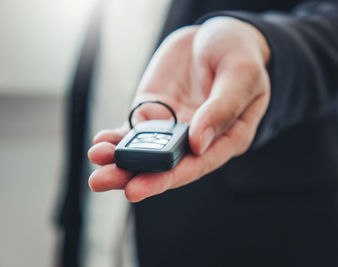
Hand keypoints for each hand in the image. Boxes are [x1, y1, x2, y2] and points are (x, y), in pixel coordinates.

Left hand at [88, 17, 270, 201]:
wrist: (215, 35)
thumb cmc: (239, 53)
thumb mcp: (241, 74)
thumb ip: (224, 107)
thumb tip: (198, 143)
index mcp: (228, 137)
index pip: (198, 164)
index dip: (170, 176)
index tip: (141, 185)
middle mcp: (198, 138)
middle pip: (167, 164)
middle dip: (135, 174)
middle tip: (104, 182)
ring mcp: (173, 126)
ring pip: (146, 151)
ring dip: (120, 160)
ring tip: (96, 163)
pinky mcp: (153, 111)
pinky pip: (134, 130)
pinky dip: (117, 138)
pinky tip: (100, 143)